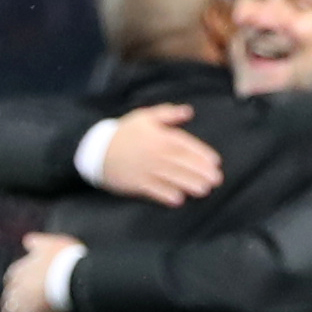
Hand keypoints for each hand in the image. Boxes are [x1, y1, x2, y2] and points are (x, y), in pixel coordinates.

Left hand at [0, 234, 79, 311]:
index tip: (23, 286)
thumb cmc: (65, 258)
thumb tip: (27, 239)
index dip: (18, 282)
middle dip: (13, 300)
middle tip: (19, 306)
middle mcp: (17, 286)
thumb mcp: (52, 243)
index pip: (12, 277)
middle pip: (9, 295)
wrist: (73, 277)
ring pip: (10, 311)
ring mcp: (21, 302)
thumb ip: (37, 242)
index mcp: (20, 269)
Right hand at [97, 104, 220, 204]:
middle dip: (200, 171)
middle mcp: (154, 153)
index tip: (215, 161)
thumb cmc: (124, 132)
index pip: (184, 145)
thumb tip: (189, 111)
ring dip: (188, 184)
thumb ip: (168, 113)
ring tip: (204, 190)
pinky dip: (164, 195)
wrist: (96, 149)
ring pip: (170, 177)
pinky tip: (178, 200)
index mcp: (159, 137)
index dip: (201, 153)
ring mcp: (145, 169)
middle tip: (216, 179)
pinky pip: (152, 190)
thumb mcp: (145, 117)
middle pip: (181, 162)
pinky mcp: (135, 182)